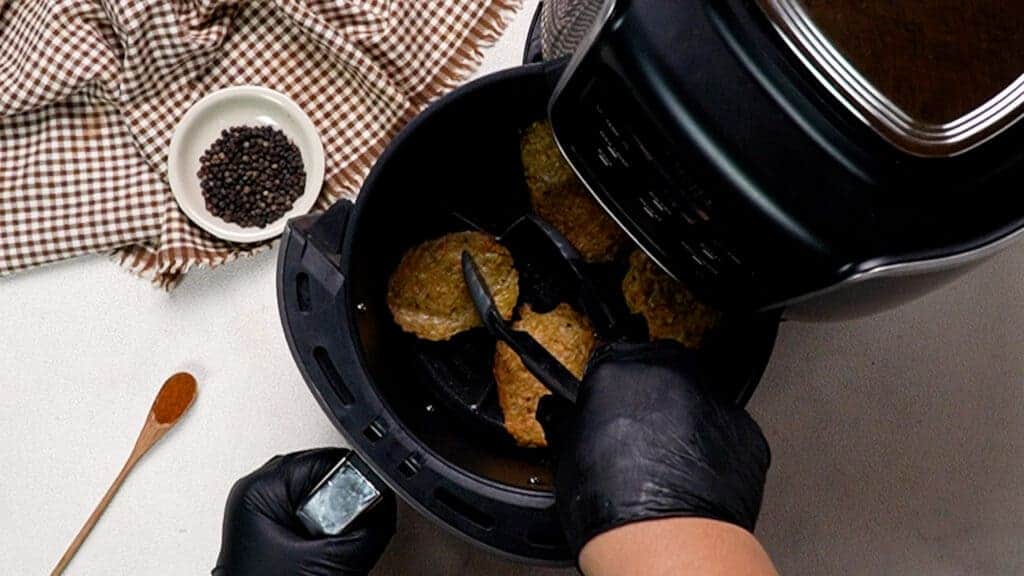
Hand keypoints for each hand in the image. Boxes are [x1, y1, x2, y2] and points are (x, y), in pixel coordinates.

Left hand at [213, 448, 395, 575]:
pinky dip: (319, 525)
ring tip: (332, 540)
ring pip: (314, 492)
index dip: (355, 479)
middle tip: (347, 526)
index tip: (366, 501)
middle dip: (343, 497)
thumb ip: (369, 527)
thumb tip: (386, 504)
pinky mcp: (263, 526)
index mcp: (260, 489)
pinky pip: (303, 510)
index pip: (324, 458)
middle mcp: (253, 493)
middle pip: (320, 473)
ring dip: (332, 514)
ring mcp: (256, 510)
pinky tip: (322, 545)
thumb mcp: (333, 559)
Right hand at [539, 341, 770, 556]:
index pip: (614, 356)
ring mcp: (712, 400)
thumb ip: (570, 419)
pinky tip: (694, 471)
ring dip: (685, 414)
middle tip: (638, 429)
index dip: (611, 383)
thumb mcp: (568, 452)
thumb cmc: (614, 505)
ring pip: (697, 395)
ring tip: (666, 456)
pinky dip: (712, 442)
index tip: (611, 402)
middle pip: (661, 366)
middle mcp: (670, 373)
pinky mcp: (744, 429)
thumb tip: (562, 415)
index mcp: (621, 368)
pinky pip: (725, 427)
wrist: (665, 543)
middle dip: (651, 391)